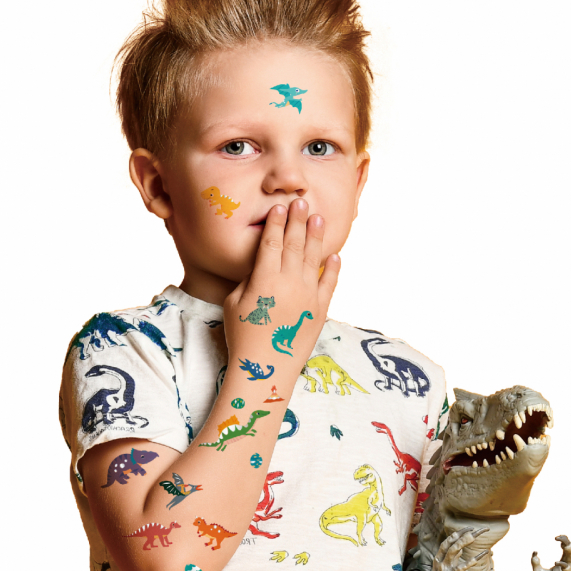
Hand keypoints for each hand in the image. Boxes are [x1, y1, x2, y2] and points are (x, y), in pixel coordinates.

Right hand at [223, 200, 339, 361]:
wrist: (267, 369)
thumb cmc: (242, 337)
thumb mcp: (234, 303)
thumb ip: (249, 280)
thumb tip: (264, 265)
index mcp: (264, 280)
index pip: (272, 243)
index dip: (276, 224)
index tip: (280, 208)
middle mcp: (289, 283)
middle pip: (295, 244)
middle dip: (298, 221)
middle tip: (302, 202)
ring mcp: (308, 296)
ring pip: (315, 259)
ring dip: (316, 236)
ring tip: (318, 218)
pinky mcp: (320, 310)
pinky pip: (330, 284)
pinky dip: (333, 268)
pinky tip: (335, 255)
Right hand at [431, 526, 487, 570]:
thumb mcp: (447, 564)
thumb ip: (453, 554)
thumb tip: (462, 544)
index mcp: (439, 556)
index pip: (448, 541)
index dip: (458, 533)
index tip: (469, 528)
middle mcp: (440, 560)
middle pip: (450, 544)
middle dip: (462, 536)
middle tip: (474, 530)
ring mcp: (444, 568)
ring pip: (452, 552)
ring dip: (463, 542)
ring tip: (473, 537)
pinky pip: (461, 568)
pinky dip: (471, 561)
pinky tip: (481, 555)